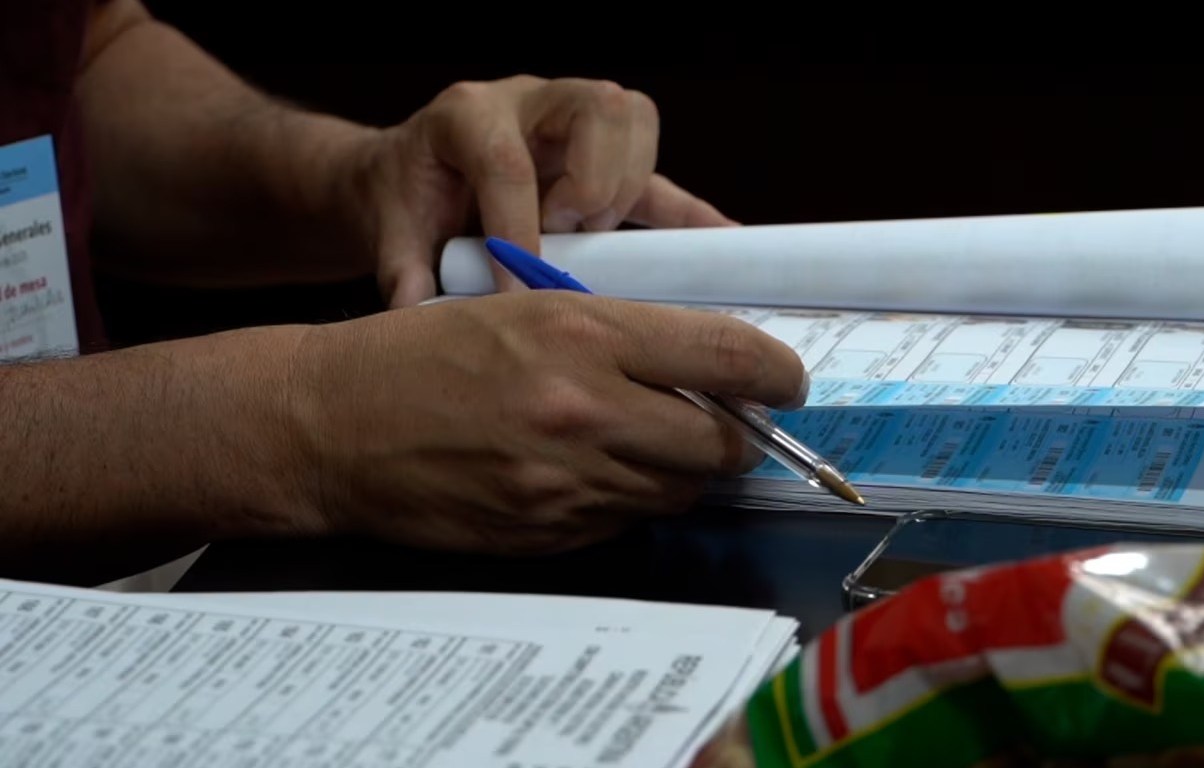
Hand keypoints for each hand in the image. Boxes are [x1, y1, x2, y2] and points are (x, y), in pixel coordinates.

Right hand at [290, 292, 807, 554]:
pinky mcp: (548, 533)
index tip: (789, 380)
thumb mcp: (526, 306)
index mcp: (585, 334)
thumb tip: (713, 367)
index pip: (729, 358)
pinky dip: (627, 500)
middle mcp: (586, 411)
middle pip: (721, 443)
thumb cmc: (424, 352)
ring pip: (679, 490)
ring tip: (639, 439)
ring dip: (680, 469)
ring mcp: (567, 483)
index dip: (778, 373)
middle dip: (734, 434)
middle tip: (720, 418)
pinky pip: (627, 522)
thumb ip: (626, 336)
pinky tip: (587, 471)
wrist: (331, 424)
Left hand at [352, 75, 735, 306]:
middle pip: (598, 107)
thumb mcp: (390, 228)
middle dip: (592, 185)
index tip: (517, 286)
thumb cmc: (404, 196)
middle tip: (568, 240)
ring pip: (636, 120)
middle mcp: (531, 101)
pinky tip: (721, 247)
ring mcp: (576, 122)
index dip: (518, 227)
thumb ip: (404, 267)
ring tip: (594, 244)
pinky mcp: (609, 159)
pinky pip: (661, 180)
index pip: (508, 160)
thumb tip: (419, 308)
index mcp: (468, 113)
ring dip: (626, 190)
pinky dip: (691, 217)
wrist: (406, 175)